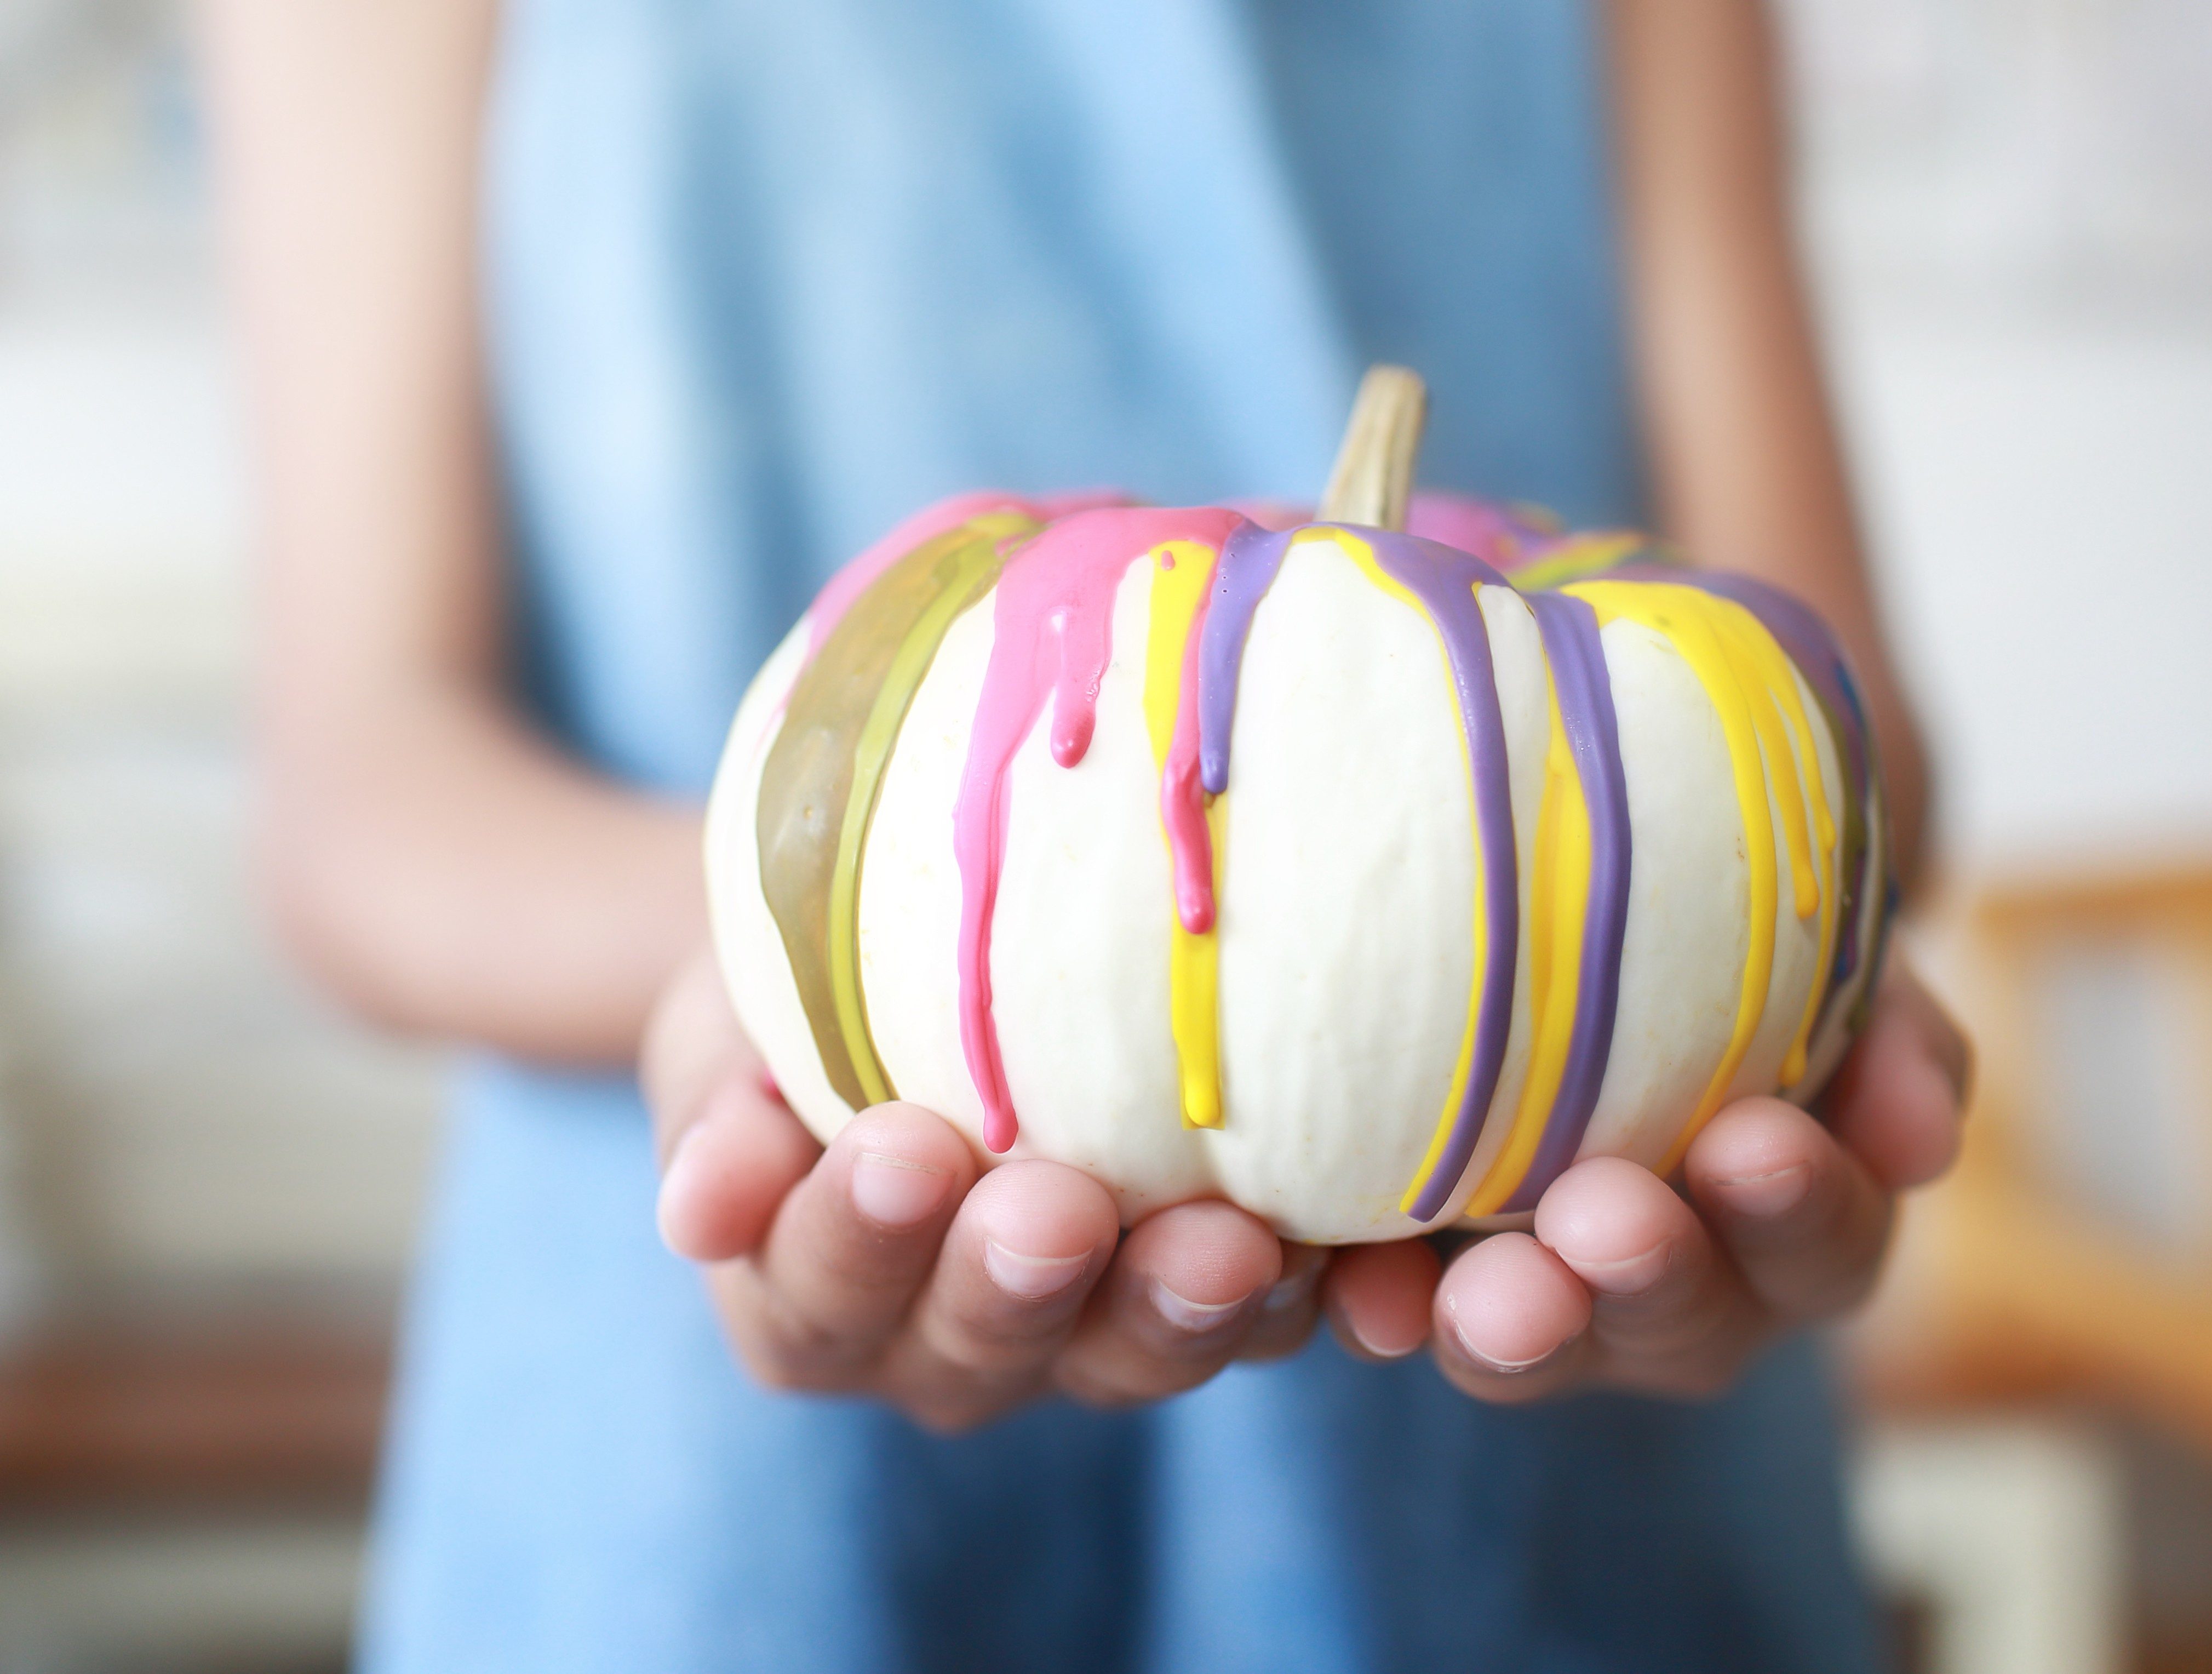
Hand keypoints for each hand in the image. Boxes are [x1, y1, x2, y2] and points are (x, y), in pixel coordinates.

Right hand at [639, 945, 1435, 1431]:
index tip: (896, 1152)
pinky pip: (1271, 1319)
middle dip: (1018, 1282)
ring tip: (1225, 1244)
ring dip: (1177, 1306)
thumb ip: (718, 1115)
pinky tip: (1363, 1272)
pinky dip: (1319, 1299)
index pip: (815, 1303)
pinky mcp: (1221, 1300)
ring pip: (1130, 1352)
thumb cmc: (812, 980)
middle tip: (1056, 1209)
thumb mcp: (736, 1023)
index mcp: (812, 1296)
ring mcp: (1090, 1333)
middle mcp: (947, 1344)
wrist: (935, 951)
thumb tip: (699, 1209)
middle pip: (979, 1348)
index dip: (852, 1242)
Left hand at [1377, 947, 1969, 1400]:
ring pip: (1536, 1344)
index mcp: (1797, 1215)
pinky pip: (1401, 1315)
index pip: (1823, 1240)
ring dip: (1514, 1322)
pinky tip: (1362, 1296)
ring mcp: (1550, 1298)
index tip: (1755, 1144)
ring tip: (1488, 1291)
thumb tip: (1923, 1136)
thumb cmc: (1740, 939)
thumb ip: (1891, 1034)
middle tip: (1606, 1220)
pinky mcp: (1422, 1279)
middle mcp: (1681, 1289)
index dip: (1799, 1207)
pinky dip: (1383, 1309)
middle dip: (1647, 1274)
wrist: (1590, 912)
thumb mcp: (1833, 953)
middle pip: (1680, 1321)